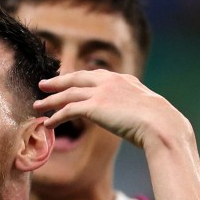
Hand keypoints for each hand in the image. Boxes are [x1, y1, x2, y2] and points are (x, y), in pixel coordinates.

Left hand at [36, 69, 193, 149]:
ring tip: (38, 106)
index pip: (95, 75)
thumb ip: (137, 107)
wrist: (161, 124)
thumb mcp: (148, 108)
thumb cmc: (160, 122)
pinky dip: (56, 116)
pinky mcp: (94, 107)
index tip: (68, 81)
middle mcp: (110, 81)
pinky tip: (49, 123)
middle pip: (76, 78)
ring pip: (68, 94)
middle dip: (58, 81)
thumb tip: (139, 118)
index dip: (78, 78)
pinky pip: (68, 110)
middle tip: (43, 84)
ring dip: (51, 100)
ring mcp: (101, 92)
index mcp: (123, 79)